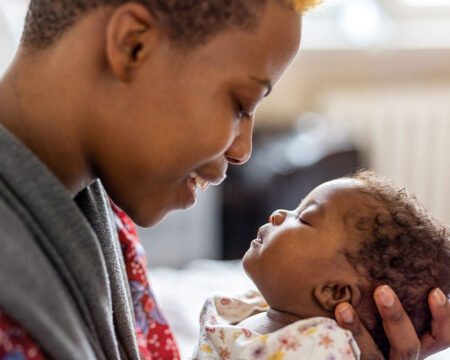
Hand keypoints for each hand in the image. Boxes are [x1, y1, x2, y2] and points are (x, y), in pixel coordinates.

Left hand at [335, 286, 449, 359]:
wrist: (327, 343)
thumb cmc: (361, 309)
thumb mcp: (381, 302)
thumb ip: (387, 286)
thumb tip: (396, 233)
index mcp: (413, 340)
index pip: (440, 336)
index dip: (442, 316)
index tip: (433, 291)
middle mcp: (396, 355)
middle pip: (408, 346)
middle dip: (396, 317)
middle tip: (382, 290)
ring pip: (373, 354)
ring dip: (358, 330)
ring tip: (343, 308)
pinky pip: (348, 354)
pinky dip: (340, 338)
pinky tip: (329, 320)